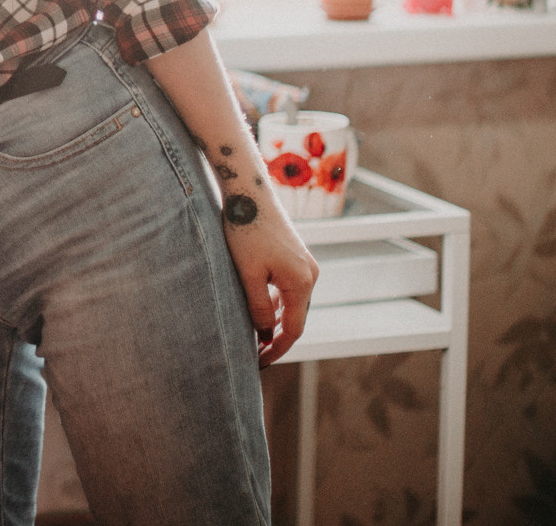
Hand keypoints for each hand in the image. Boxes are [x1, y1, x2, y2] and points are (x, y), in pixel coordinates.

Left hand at [222, 185, 318, 366]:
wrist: (248, 191)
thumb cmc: (244, 230)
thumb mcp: (247, 274)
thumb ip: (258, 308)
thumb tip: (266, 335)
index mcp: (301, 282)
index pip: (294, 330)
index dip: (277, 350)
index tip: (259, 364)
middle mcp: (310, 275)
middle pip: (295, 318)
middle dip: (276, 339)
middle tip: (254, 356)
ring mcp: (305, 264)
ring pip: (292, 303)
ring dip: (276, 321)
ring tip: (254, 337)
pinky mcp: (296, 256)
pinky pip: (288, 288)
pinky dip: (276, 303)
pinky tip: (258, 309)